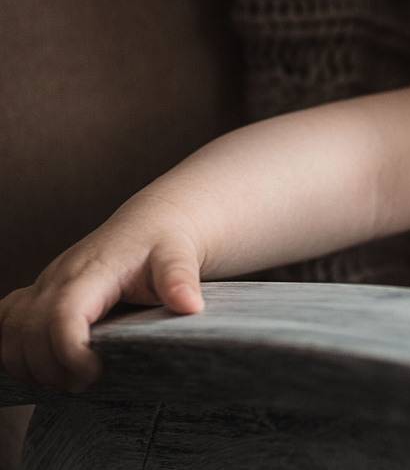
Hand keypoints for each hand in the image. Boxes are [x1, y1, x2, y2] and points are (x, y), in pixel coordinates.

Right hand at [0, 210, 205, 393]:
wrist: (149, 226)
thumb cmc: (163, 244)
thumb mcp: (178, 257)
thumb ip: (180, 278)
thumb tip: (190, 305)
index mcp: (90, 273)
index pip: (61, 317)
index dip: (69, 353)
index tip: (95, 374)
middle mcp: (56, 279)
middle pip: (26, 334)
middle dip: (49, 369)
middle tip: (85, 383)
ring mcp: (41, 287)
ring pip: (8, 334)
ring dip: (28, 367)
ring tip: (67, 379)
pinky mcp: (35, 295)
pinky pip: (4, 326)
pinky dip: (11, 351)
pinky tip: (42, 365)